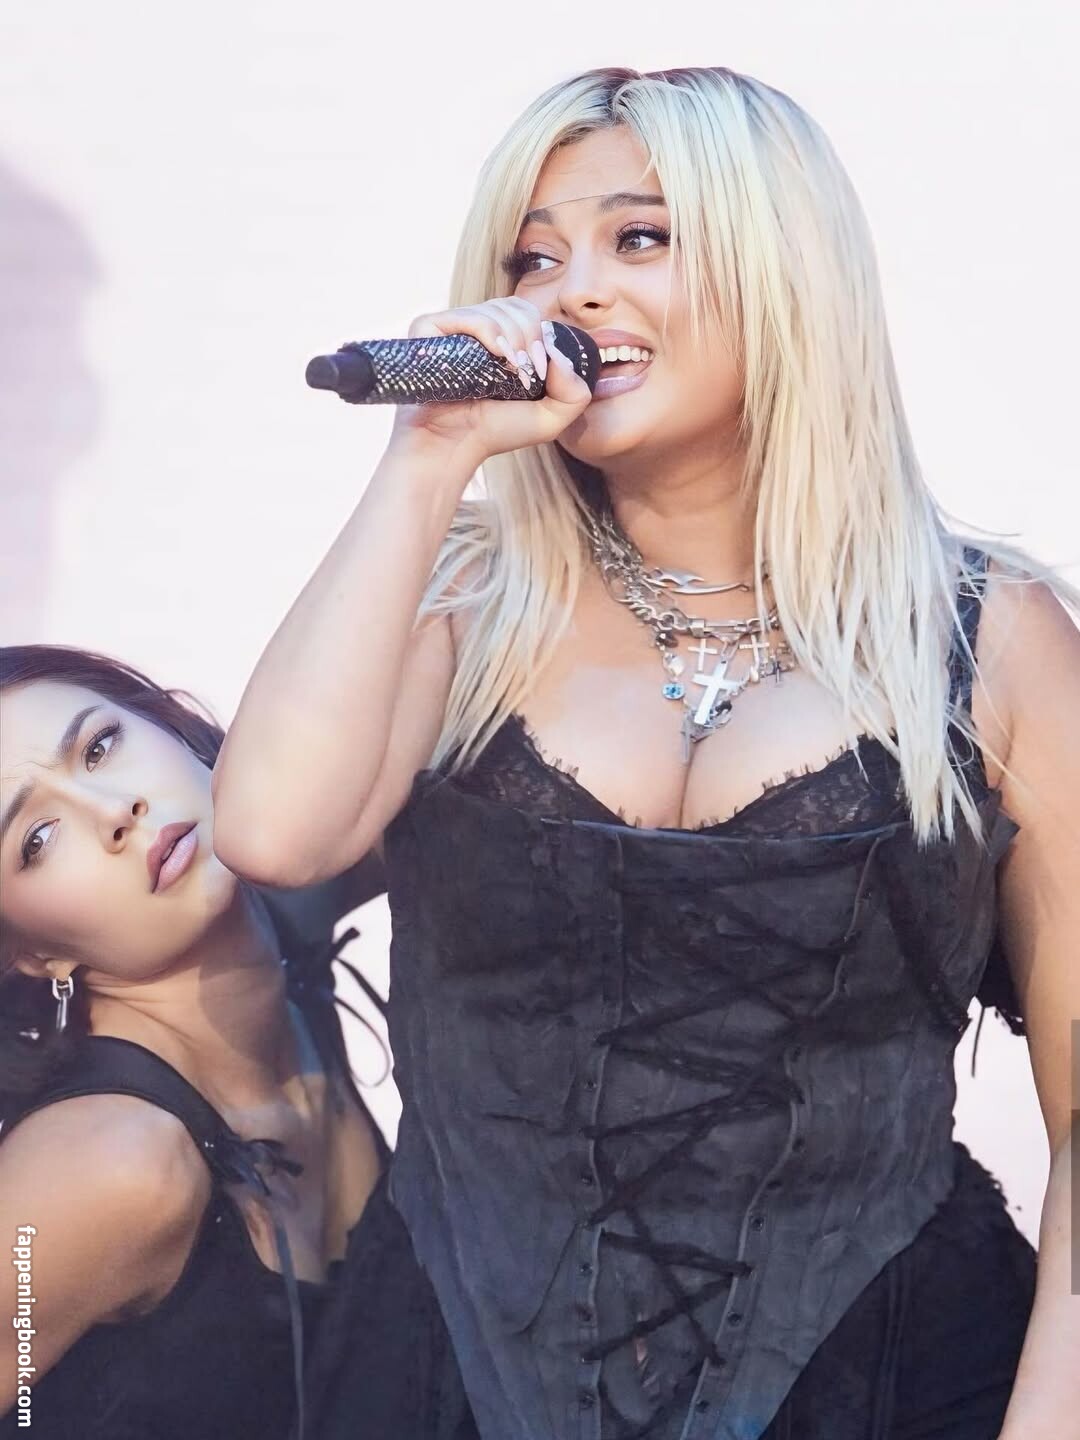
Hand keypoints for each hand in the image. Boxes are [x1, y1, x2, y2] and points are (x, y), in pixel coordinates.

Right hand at [388, 297, 592, 465]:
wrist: (454, 446)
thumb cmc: (496, 432)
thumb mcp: (551, 419)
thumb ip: (575, 393)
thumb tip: (559, 355)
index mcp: (500, 340)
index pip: (527, 313)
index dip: (541, 334)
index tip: (540, 371)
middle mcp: (475, 329)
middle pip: (516, 306)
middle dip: (532, 335)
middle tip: (528, 372)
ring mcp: (452, 327)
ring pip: (496, 309)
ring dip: (515, 338)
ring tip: (512, 369)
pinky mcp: (429, 329)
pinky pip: (468, 315)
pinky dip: (490, 332)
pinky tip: (498, 355)